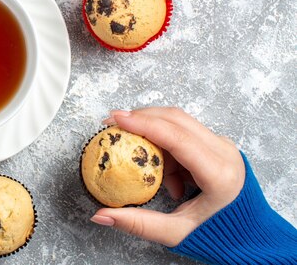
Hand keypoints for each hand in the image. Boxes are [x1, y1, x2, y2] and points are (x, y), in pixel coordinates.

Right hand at [90, 107, 244, 246]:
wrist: (251, 235)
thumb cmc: (220, 234)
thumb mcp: (177, 233)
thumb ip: (138, 224)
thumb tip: (102, 216)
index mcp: (219, 173)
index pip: (176, 137)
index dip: (143, 123)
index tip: (116, 118)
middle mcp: (224, 152)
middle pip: (176, 119)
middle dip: (141, 118)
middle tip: (112, 124)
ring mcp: (222, 145)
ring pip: (178, 124)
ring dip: (153, 135)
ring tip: (143, 165)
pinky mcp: (217, 145)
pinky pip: (183, 135)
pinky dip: (165, 148)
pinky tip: (166, 176)